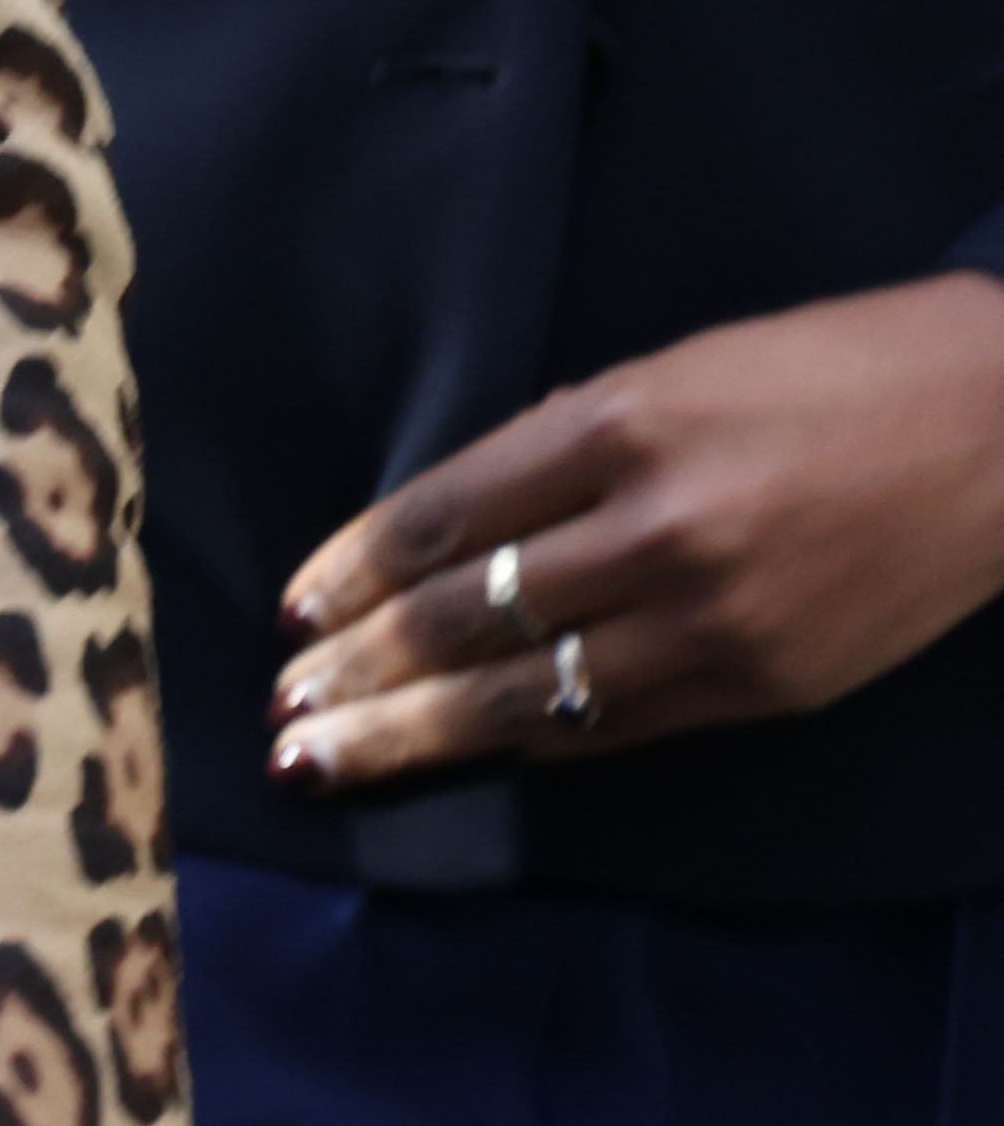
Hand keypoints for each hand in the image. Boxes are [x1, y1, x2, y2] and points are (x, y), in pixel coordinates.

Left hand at [272, 272, 1003, 787]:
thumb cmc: (844, 368)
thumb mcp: (689, 365)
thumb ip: (573, 442)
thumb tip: (458, 527)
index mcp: (629, 419)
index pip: (452, 512)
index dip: (359, 568)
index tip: (294, 607)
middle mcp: (659, 525)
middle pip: (469, 613)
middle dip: (360, 668)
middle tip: (281, 710)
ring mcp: (714, 618)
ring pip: (524, 692)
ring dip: (413, 731)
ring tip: (325, 760)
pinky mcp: (763, 687)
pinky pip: (612, 724)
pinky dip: (525, 742)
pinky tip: (461, 760)